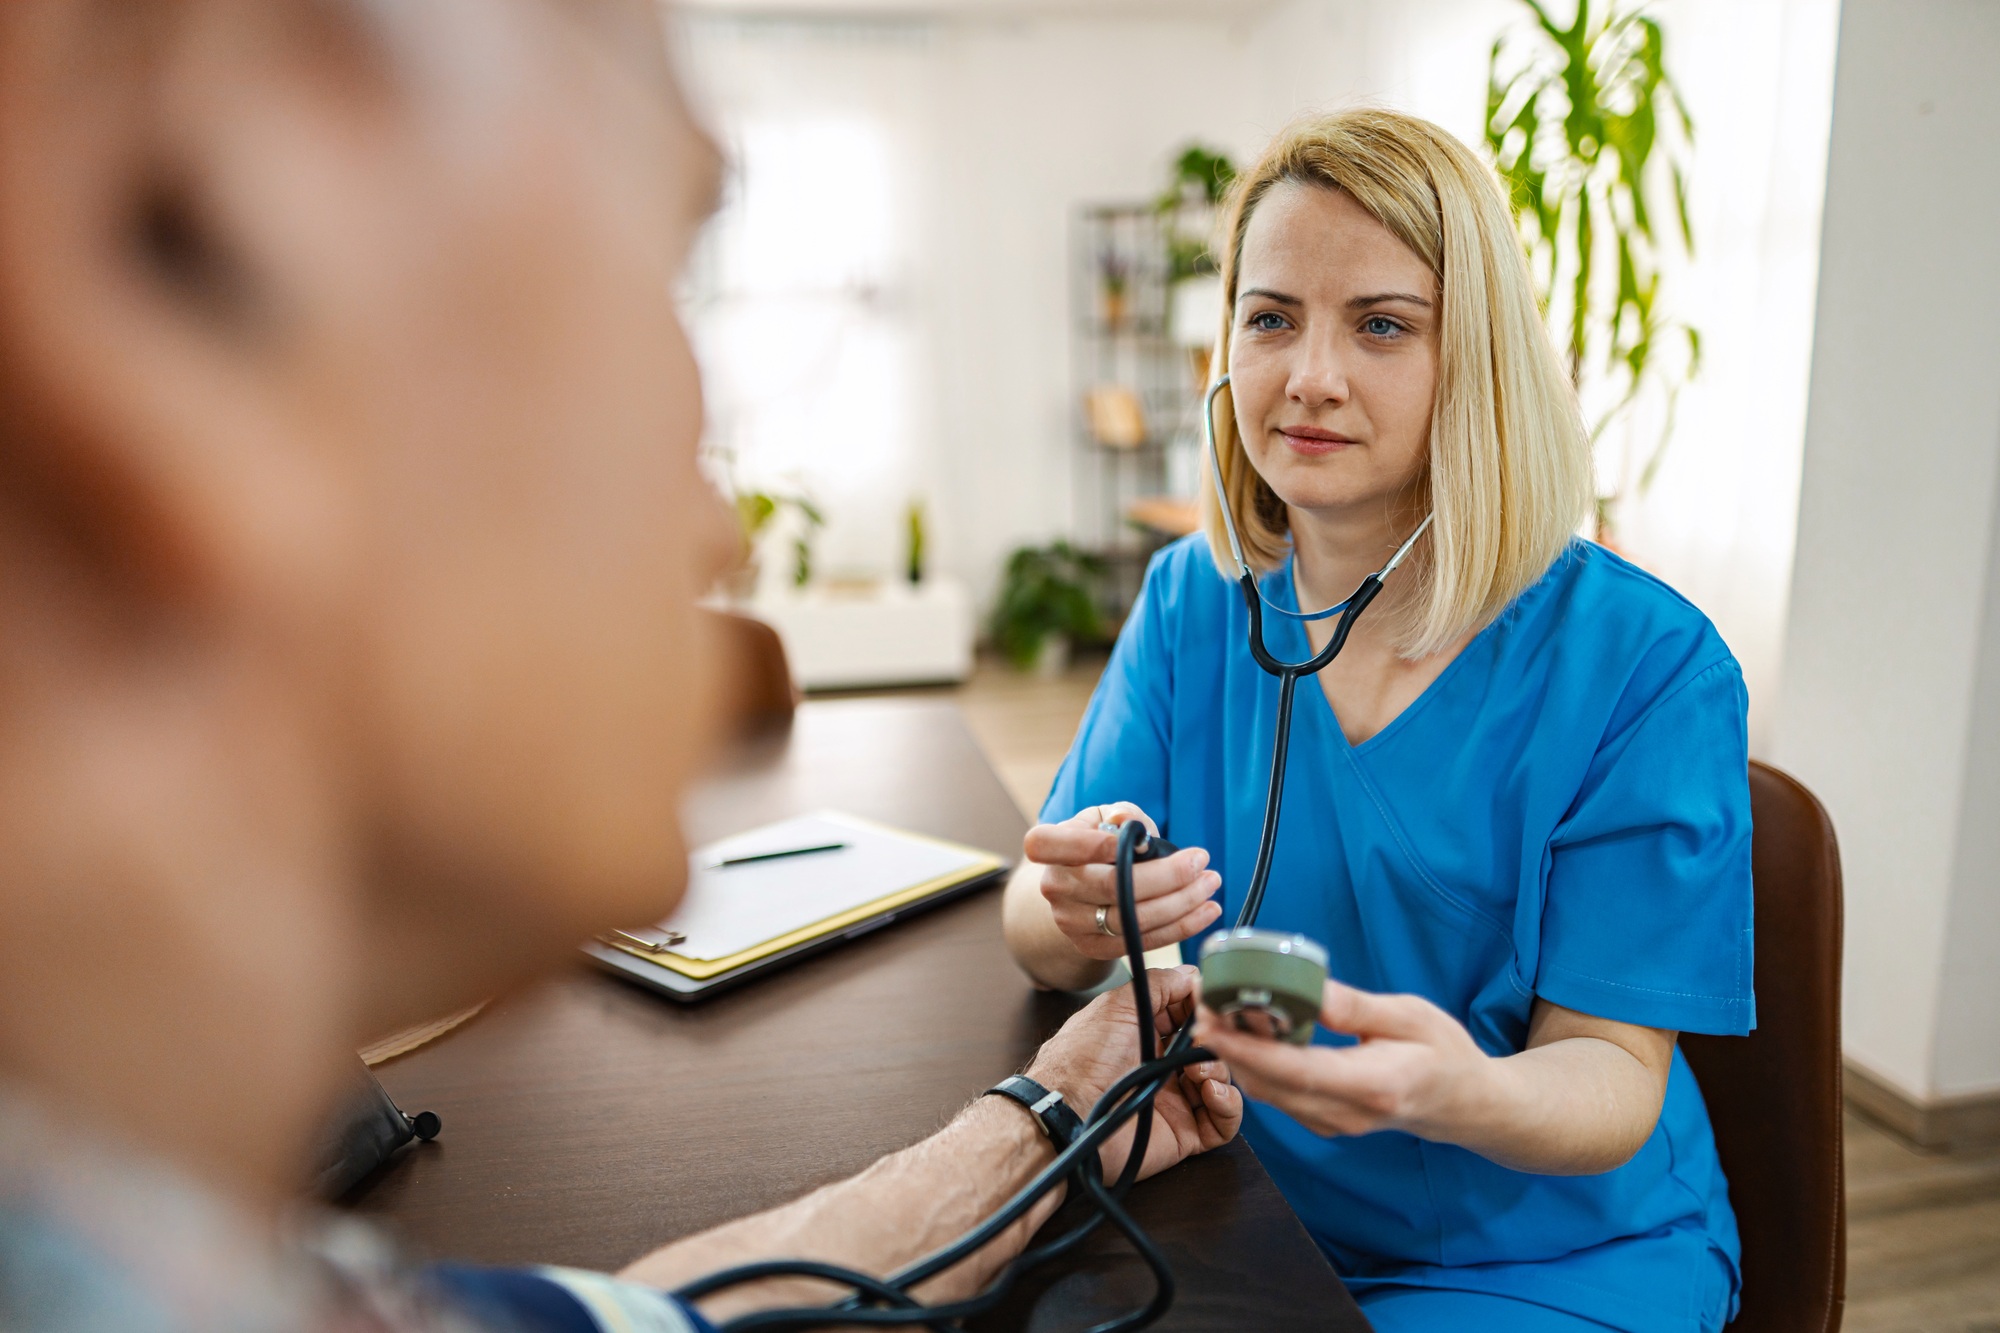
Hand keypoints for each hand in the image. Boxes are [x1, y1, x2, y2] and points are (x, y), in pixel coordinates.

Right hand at [1023, 804, 1221, 960]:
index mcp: (1050, 848)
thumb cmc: (1097, 842)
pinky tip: (1205, 911)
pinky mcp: (1094, 947)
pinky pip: (1143, 942)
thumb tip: (1127, 821)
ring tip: (1209, 884)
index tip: (1143, 842)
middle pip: (1112, 887)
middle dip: (1167, 875)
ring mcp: (1072, 922)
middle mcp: (1055, 887)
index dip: (1095, 845)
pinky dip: (1180, 927)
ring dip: (1181, 903)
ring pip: (1132, 919)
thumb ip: (1121, 814)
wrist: (1080, 888)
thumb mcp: (1105, 817)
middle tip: (1202, 861)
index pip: (1053, 845)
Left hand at [1026, 965, 1241, 1181]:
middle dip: (1216, 1041)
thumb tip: (1192, 975)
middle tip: (1208, 1039)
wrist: (1072, 1114)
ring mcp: (1176, 1100)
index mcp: (1145, 1035)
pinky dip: (1227, 1104)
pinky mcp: (1185, 1132)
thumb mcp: (1118, 1005)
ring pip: (1221, 1080)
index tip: (1210, 1006)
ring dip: (1219, 1070)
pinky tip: (1210, 1092)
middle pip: (1210, 1048)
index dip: (1203, 1011)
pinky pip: (1223, 1121)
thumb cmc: (1086, 1058)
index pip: (1189, 1018)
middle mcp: (1161, 1065)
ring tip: (1198, 1072)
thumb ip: (1159, 985)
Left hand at [1194, 978, 1492, 1142]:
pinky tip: (1248, 1037)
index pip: (1293, 1070)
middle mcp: (1346, 1113)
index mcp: (1370, 1085)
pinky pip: (1281, 1098)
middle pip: (1270, 1086)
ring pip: (1270, 1095)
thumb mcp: (1411, 1016)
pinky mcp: (1326, 1122)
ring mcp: (1334, 1124)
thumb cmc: (1444, 1054)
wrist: (1466, 1104)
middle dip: (1229, 1048)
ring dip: (1238, 1058)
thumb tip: (1308, 989)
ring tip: (1217, 1015)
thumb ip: (1356, 1007)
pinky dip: (1257, 1068)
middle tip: (1203, 1006)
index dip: (1245, 1048)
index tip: (1211, 1022)